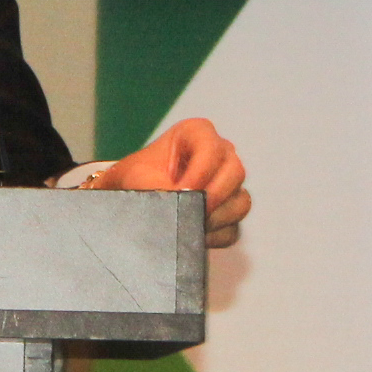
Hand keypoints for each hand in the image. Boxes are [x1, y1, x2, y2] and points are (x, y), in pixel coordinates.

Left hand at [94, 116, 250, 248]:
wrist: (132, 198)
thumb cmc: (135, 178)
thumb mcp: (137, 177)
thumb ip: (157, 185)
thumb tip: (180, 205)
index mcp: (197, 134)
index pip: (212, 147)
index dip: (201, 171)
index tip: (182, 190)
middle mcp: (220, 153)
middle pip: (235, 172)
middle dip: (212, 197)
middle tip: (189, 213)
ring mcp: (228, 183)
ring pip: (240, 202)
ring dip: (216, 220)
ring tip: (189, 226)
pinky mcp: (228, 211)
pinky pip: (234, 227)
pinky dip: (215, 237)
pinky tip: (193, 236)